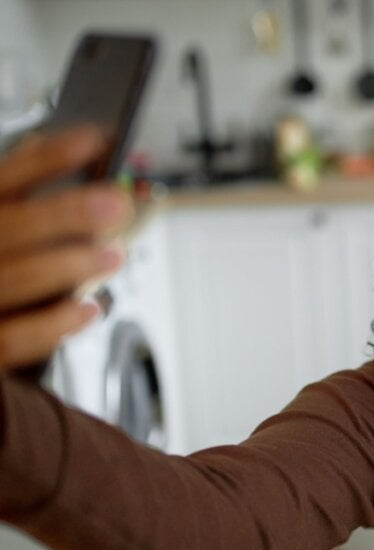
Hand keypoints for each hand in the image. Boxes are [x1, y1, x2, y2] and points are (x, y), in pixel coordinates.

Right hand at [0, 125, 132, 371]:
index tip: (95, 141)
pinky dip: (55, 324)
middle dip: (66, 213)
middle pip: (10, 226)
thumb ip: (32, 199)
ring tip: (112, 256)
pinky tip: (90, 310)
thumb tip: (95, 163)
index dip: (48, 158)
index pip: (5, 178)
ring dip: (71, 264)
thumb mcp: (7, 224)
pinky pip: (15, 338)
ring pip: (17, 277)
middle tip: (116, 205)